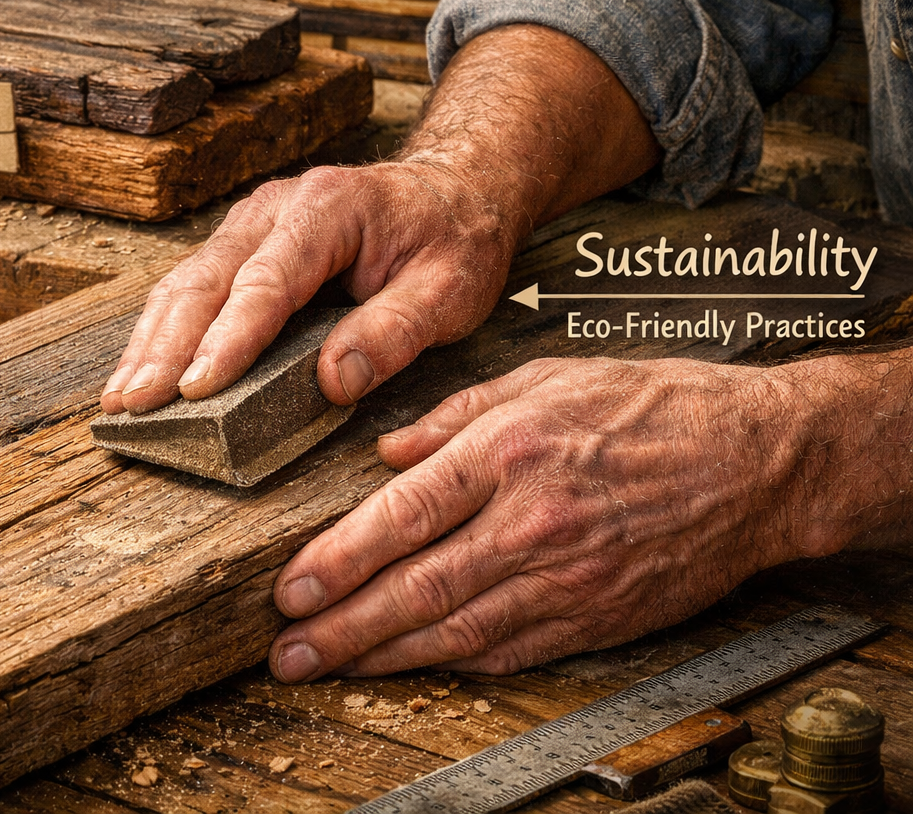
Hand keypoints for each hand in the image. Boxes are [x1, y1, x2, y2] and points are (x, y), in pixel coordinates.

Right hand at [97, 24, 660, 416]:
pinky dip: (162, 330)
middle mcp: (277, 208)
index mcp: (329, 209)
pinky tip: (141, 369)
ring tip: (121, 398)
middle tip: (135, 404)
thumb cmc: (453, 240)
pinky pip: (192, 286)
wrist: (453, 191)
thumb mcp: (452, 289)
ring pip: (186, 282)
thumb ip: (396, 331)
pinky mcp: (242, 244)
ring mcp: (251, 223)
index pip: (267, 281)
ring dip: (151, 342)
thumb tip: (335, 381)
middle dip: (166, 346)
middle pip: (207, 280)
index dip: (228, 338)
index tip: (197, 388)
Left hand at [267, 356, 823, 679]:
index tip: (289, 589)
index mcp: (510, 452)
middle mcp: (531, 521)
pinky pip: (510, 650)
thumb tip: (387, 451)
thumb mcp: (545, 378)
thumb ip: (455, 414)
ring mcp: (566, 577)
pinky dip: (452, 663)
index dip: (337, 561)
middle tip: (286, 651)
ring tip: (329, 667)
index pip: (401, 518)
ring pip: (455, 632)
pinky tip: (409, 666)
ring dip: (382, 657)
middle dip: (341, 627)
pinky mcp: (596, 615)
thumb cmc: (653, 407)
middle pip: (415, 588)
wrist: (758, 461)